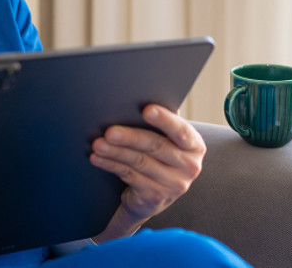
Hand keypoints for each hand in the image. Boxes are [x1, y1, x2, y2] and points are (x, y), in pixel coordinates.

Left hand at [89, 104, 205, 242]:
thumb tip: (148, 94)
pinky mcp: (155, 197)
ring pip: (139, 162)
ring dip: (115, 152)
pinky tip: (98, 158)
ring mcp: (173, 185)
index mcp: (194, 146)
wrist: (154, 196)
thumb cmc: (158, 157)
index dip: (164, 120)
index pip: (181, 131)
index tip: (147, 110)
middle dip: (130, 137)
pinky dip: (110, 165)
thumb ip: (163, 121)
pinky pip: (129, 176)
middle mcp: (189, 167)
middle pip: (155, 146)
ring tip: (98, 144)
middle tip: (110, 131)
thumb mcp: (166, 140)